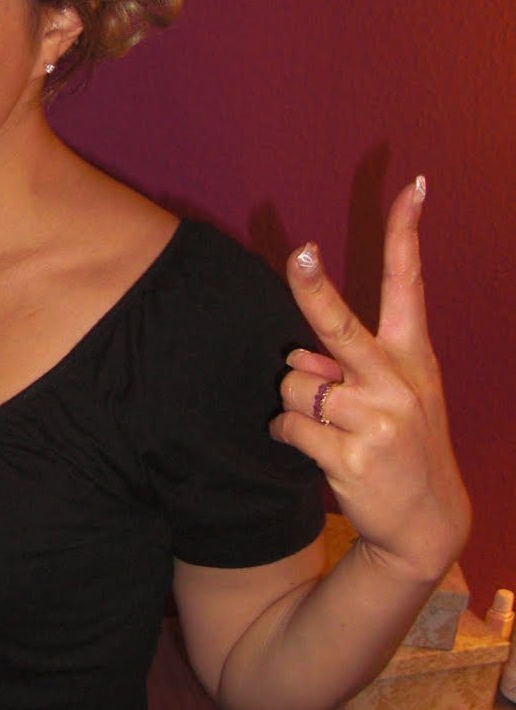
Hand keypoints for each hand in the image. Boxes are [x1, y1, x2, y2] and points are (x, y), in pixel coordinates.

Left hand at [271, 178, 470, 584]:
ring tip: (325, 427)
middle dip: (314, 291)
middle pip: (340, 328)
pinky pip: (286, 426)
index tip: (414, 187)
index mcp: (413, 357)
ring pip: (293, 384)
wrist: (426, 522)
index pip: (411, 284)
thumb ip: (346, 366)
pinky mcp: (349, 458)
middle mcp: (397, 382)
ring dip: (292, 404)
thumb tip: (297, 360)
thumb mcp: (393, 397)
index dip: (407, 234)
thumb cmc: (399, 443)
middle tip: (300, 255)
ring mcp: (376, 421)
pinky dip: (285, 435)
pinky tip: (314, 452)